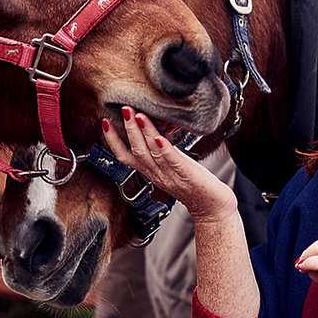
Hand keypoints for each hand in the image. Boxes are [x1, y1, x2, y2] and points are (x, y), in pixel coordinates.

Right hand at [102, 107, 237, 222]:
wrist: (212, 207)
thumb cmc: (194, 185)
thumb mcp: (171, 167)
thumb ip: (161, 153)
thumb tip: (156, 132)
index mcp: (151, 173)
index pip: (125, 157)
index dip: (113, 141)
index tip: (105, 123)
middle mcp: (157, 175)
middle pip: (136, 152)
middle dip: (128, 130)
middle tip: (124, 109)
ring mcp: (171, 176)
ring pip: (151, 154)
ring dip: (143, 134)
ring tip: (139, 116)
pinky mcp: (186, 175)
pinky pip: (173, 162)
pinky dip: (165, 150)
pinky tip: (160, 138)